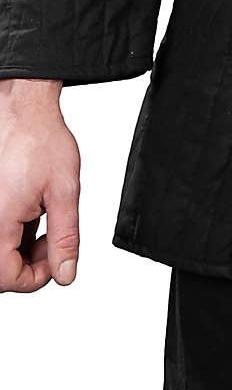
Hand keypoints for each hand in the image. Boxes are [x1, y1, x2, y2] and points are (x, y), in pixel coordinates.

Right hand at [0, 78, 80, 292]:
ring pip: (1, 248)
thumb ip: (65, 238)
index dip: (37, 278)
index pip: (7, 278)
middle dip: (31, 263)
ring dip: (22, 247)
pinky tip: (33, 210)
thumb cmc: (41, 141)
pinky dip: (15, 230)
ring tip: (46, 218)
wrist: (24, 111)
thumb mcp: (64, 193)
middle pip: (2, 267)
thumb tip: (66, 273)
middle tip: (54, 241)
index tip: (58, 262)